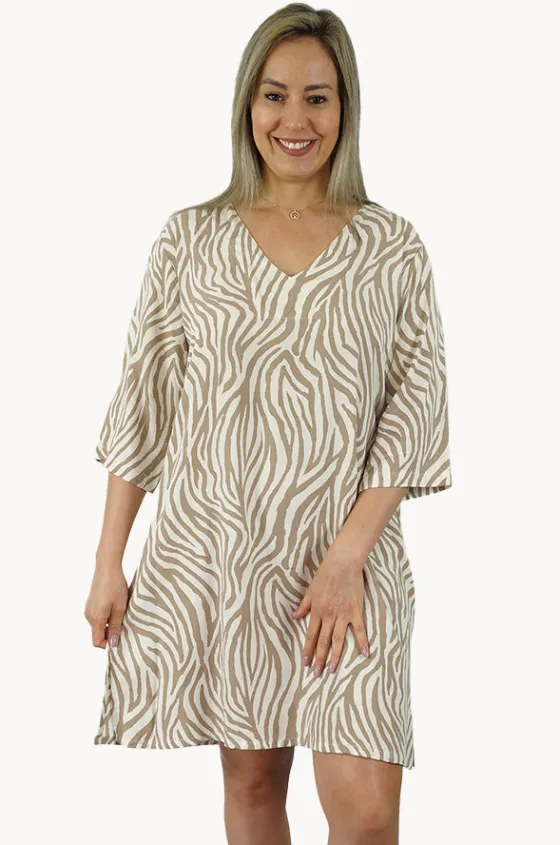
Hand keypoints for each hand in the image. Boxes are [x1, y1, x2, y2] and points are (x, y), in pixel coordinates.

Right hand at [84, 558, 129, 648]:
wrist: (107, 567)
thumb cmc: (115, 586)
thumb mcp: (120, 608)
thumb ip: (115, 626)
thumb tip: (113, 644)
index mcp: (95, 619)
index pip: (96, 641)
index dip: (108, 644)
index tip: (120, 638)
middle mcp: (88, 616)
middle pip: (97, 634)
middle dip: (110, 633)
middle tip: (124, 624)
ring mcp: (88, 609)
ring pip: (98, 625)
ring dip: (108, 624)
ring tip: (121, 613)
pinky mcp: (90, 603)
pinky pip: (97, 616)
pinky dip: (106, 616)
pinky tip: (115, 607)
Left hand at [291, 549, 369, 675]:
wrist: (343, 563)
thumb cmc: (326, 574)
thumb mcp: (310, 590)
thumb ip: (304, 605)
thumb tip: (294, 617)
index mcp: (317, 610)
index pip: (311, 635)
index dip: (308, 650)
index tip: (306, 663)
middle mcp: (329, 615)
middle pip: (323, 641)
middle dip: (320, 659)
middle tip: (317, 674)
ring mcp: (343, 614)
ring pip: (338, 640)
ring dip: (335, 656)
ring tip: (333, 670)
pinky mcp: (356, 611)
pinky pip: (360, 629)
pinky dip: (363, 642)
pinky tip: (365, 654)